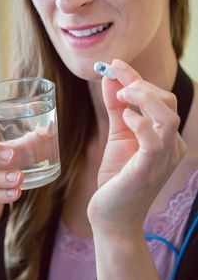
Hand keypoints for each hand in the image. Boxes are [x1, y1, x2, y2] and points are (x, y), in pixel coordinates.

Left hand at [88, 59, 185, 237]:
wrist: (112, 216)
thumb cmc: (116, 179)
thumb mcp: (117, 136)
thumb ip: (116, 109)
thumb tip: (109, 78)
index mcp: (164, 138)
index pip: (159, 100)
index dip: (137, 78)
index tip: (116, 64)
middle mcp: (170, 146)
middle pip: (168, 102)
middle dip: (141, 84)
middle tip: (117, 83)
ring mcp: (164, 158)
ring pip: (168, 115)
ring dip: (143, 98)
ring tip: (122, 94)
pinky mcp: (150, 169)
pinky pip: (154, 138)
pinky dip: (139, 122)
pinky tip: (125, 119)